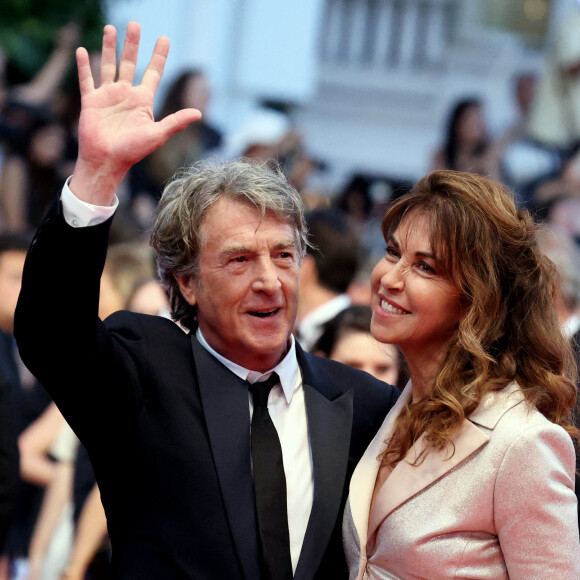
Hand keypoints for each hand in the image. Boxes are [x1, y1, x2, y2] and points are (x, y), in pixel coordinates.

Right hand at [70, 21, 201, 203]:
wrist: (107, 162)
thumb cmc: (133, 151)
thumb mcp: (157, 135)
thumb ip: (176, 122)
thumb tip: (199, 113)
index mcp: (143, 101)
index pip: (153, 73)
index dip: (159, 56)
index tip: (164, 38)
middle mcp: (126, 95)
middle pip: (130, 63)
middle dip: (132, 44)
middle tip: (135, 23)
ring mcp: (108, 97)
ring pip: (108, 66)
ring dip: (109, 47)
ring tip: (111, 28)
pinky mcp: (91, 102)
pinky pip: (87, 80)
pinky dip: (84, 66)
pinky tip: (83, 50)